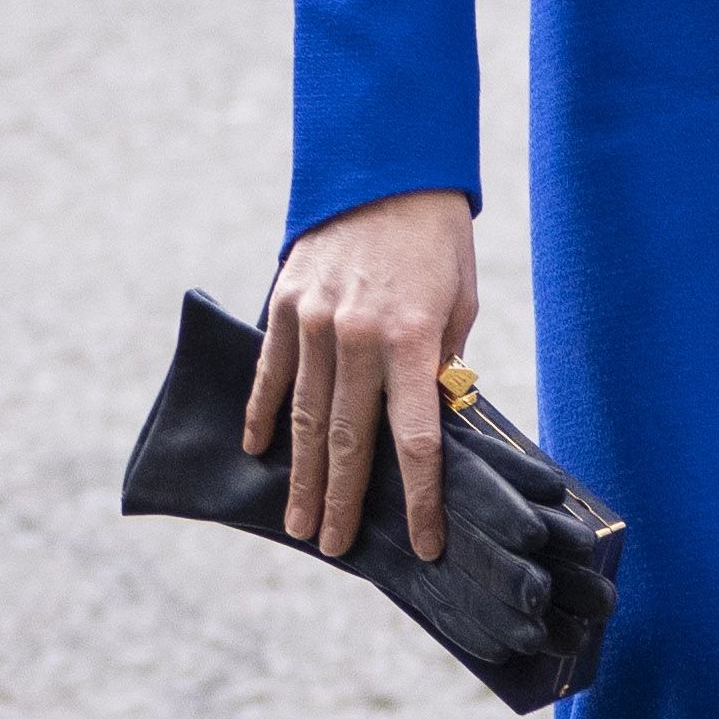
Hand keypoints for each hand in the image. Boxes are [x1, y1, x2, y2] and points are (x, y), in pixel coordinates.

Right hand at [246, 192, 478, 560]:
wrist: (389, 171)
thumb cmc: (438, 244)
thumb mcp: (459, 305)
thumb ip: (440, 366)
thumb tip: (430, 423)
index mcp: (412, 341)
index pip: (415, 441)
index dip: (419, 499)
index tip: (424, 542)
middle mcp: (359, 337)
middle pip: (347, 441)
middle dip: (341, 502)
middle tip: (332, 548)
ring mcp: (316, 321)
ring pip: (305, 416)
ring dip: (300, 475)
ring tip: (297, 522)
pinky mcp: (287, 305)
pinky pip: (272, 371)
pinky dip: (264, 414)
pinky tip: (259, 452)